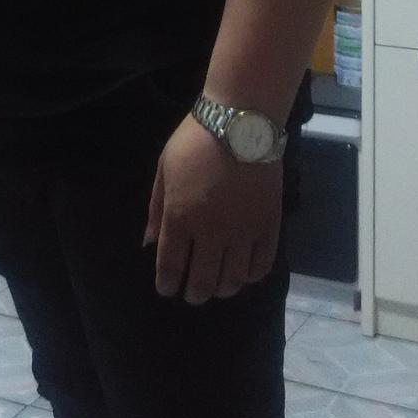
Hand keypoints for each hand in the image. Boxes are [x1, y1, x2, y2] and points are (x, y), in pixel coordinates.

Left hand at [143, 114, 282, 303]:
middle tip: (192, 295)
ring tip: (218, 288)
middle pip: (202, 279)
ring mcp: (242, 232)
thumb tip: (148, 243)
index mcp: (179, 218)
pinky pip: (261, 264)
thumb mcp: (163, 168)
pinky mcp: (268, 225)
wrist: (240, 122)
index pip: (171, 265)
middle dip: (194, 293)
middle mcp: (210, 233)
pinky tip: (244, 274)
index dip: (168, 283)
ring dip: (222, 289)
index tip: (167, 290)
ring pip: (232, 279)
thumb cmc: (195, 141)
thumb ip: (156, 209)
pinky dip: (251, 276)